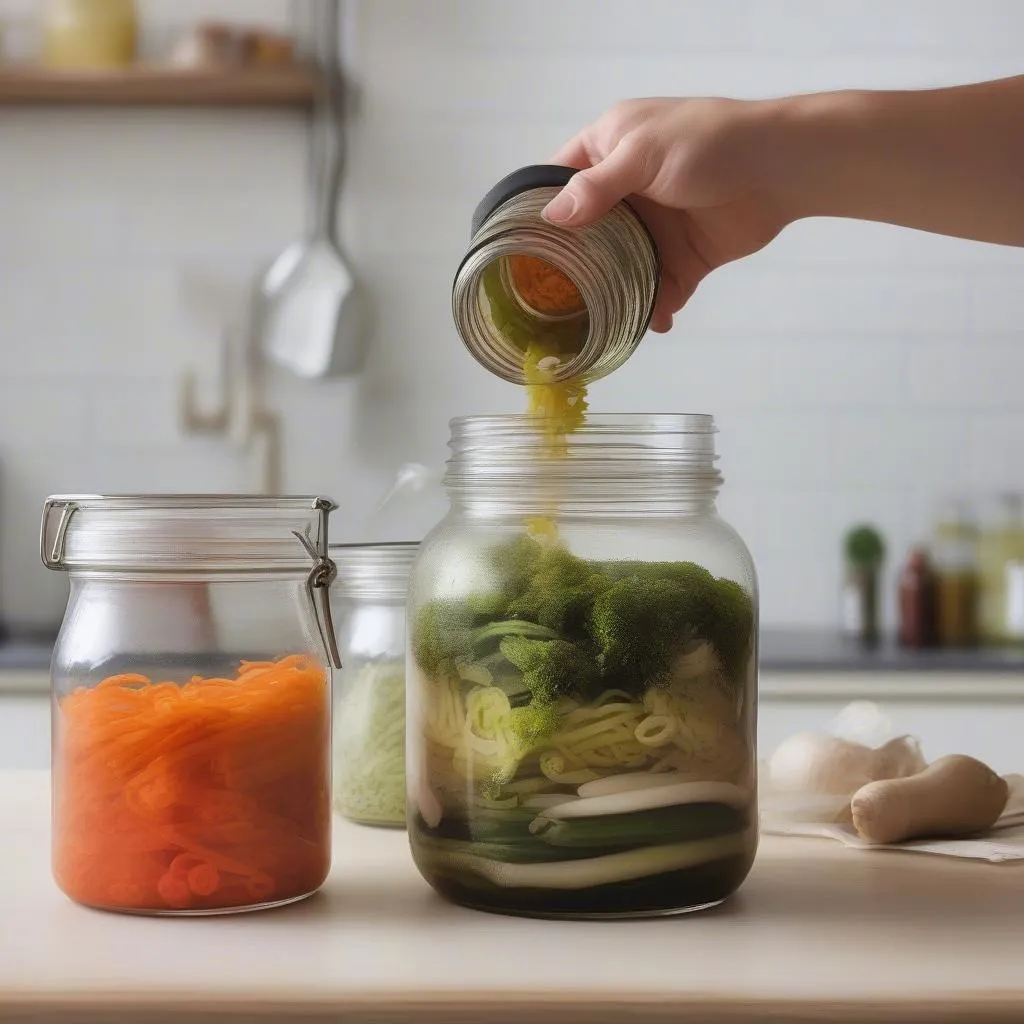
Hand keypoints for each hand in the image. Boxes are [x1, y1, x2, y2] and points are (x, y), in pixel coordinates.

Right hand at [544, 97, 791, 332]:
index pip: (559, 180)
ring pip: (620, 268)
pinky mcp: (683, 256)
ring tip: (600, 321)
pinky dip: (656, 307)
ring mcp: (655, 226)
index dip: (538, 211)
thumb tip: (550, 216)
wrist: (782, 169)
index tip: (518, 249)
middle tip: (553, 299)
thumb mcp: (644, 154)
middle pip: (585, 235)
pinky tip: (654, 322)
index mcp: (608, 150)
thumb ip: (597, 187)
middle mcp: (625, 190)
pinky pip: (660, 288)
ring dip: (614, 294)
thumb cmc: (711, 143)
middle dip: (573, 267)